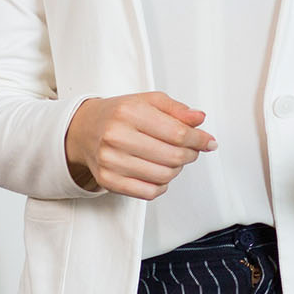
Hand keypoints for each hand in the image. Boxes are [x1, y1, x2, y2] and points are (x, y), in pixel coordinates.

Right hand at [66, 92, 216, 199]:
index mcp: (129, 112)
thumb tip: (199, 119)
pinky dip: (161, 185)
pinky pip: (148, 192)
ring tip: (173, 159)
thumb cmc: (119, 114)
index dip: (199, 139)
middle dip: (190, 154)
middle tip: (192, 150)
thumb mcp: (149, 101)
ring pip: (163, 176)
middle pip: (172, 156)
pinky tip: (159, 173)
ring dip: (176, 169)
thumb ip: (177, 109)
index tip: (208, 142)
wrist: (85, 129)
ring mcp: (110, 161)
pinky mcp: (107, 180)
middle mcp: (117, 136)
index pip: (177, 132)